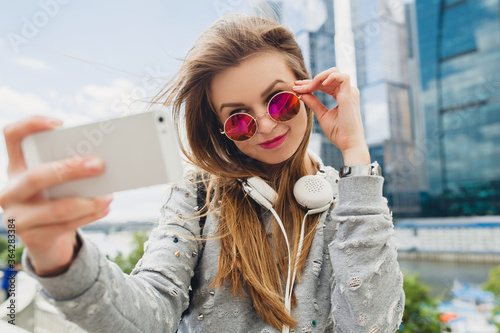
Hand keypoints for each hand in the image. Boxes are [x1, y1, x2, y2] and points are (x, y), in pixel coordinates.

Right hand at [0, 115, 112, 276]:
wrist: (46, 238)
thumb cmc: (56, 199)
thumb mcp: (56, 183)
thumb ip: (68, 169)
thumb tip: (100, 162)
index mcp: (16, 167)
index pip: (12, 136)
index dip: (31, 125)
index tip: (60, 124)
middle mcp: (10, 190)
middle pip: (37, 176)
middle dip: (71, 170)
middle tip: (99, 165)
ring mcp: (17, 216)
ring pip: (56, 208)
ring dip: (88, 202)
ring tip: (109, 196)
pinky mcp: (32, 238)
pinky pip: (66, 226)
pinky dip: (90, 216)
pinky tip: (105, 208)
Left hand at [293, 68, 369, 164]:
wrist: (348, 143)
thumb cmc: (338, 132)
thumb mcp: (322, 115)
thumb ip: (313, 103)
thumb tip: (301, 94)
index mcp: (342, 95)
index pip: (325, 84)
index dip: (310, 84)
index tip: (296, 87)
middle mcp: (347, 91)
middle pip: (327, 76)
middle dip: (310, 80)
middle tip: (296, 86)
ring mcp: (350, 92)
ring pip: (334, 73)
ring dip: (318, 78)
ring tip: (307, 88)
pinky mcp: (350, 94)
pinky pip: (342, 77)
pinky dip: (329, 78)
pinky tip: (317, 86)